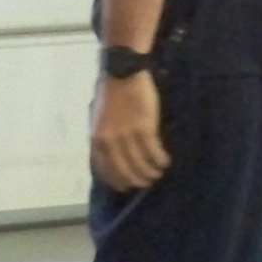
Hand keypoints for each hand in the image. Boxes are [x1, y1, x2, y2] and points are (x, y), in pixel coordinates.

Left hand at [90, 70, 169, 193]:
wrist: (123, 73)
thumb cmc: (111, 93)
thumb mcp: (98, 118)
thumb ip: (103, 136)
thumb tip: (110, 154)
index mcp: (96, 139)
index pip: (104, 169)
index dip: (116, 181)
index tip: (126, 187)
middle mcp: (108, 141)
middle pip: (124, 171)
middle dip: (137, 180)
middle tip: (147, 182)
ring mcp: (126, 136)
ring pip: (141, 164)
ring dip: (151, 172)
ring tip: (158, 173)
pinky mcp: (144, 129)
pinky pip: (154, 152)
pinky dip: (160, 160)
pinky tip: (165, 161)